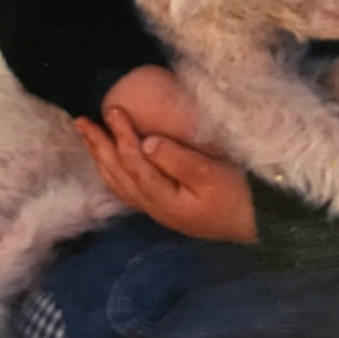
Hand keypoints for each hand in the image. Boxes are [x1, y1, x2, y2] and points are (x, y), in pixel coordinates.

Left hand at [76, 108, 257, 243]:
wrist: (256, 228)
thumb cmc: (238, 197)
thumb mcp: (213, 175)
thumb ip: (179, 159)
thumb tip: (147, 141)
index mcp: (163, 198)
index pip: (134, 162)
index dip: (121, 135)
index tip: (112, 109)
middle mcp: (154, 206)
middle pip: (118, 174)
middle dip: (99, 146)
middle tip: (82, 121)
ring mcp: (157, 210)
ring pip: (119, 183)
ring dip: (101, 157)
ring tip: (88, 136)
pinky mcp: (164, 208)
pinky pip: (128, 188)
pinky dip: (113, 171)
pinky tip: (111, 161)